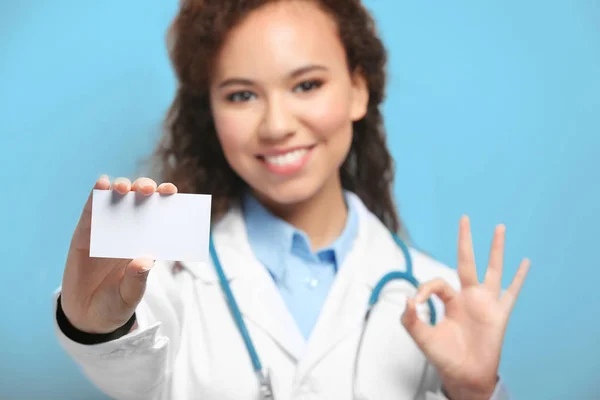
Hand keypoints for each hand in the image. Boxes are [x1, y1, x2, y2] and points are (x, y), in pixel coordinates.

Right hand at [60, 175, 177, 333]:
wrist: (86, 316)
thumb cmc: (115, 303)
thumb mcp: (129, 295)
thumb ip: (136, 279)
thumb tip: (146, 261)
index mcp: (147, 242)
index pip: (160, 216)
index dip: (166, 200)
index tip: (172, 191)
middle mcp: (130, 231)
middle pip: (140, 201)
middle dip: (145, 189)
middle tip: (149, 190)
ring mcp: (107, 229)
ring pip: (117, 200)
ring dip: (122, 187)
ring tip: (124, 188)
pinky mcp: (85, 232)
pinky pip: (91, 210)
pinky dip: (97, 194)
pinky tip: (102, 184)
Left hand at [401, 216, 529, 399]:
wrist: (465, 376)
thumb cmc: (444, 357)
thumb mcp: (422, 338)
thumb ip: (411, 320)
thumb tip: (408, 300)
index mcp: (450, 300)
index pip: (438, 282)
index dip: (426, 289)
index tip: (418, 303)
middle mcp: (468, 297)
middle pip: (467, 262)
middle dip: (465, 240)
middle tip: (464, 218)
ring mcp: (486, 303)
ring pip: (492, 269)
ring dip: (496, 249)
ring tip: (499, 227)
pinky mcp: (500, 314)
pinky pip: (512, 292)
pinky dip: (519, 278)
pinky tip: (526, 262)